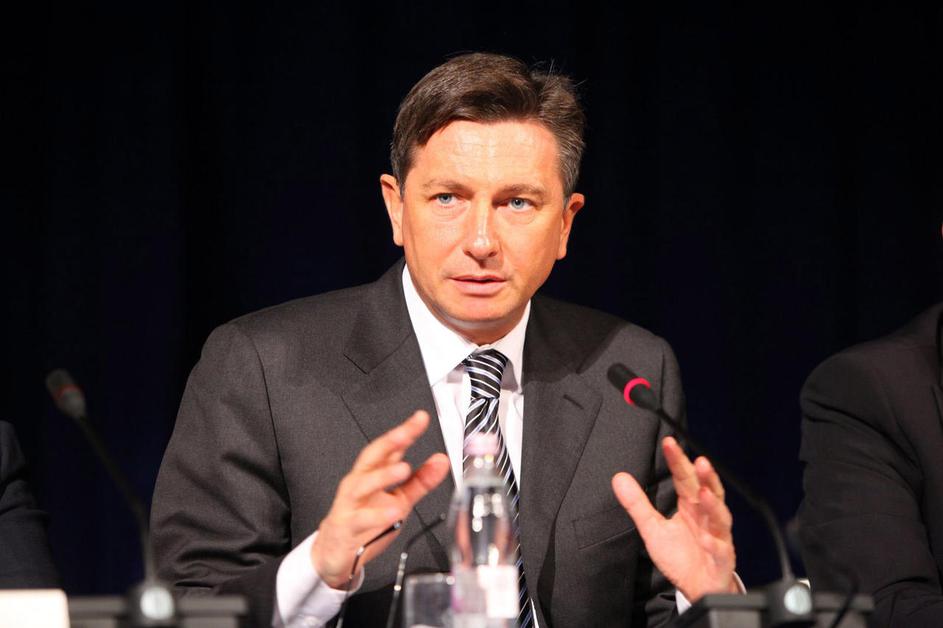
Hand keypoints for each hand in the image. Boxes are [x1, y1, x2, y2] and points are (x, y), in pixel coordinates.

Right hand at [311, 410, 450, 587]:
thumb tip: (441, 460)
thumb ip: (421, 481)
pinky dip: (377, 514)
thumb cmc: (366, 522)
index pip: (390, 448)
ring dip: (383, 475)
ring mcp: (351, 503)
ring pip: (364, 484)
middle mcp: (359, 483)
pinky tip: (393, 511)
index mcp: (373, 473)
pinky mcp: (347, 525)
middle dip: (389, 443)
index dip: (405, 431)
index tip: (421, 418)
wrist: (334, 551)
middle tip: (406, 433)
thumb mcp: (400, 499)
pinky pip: (362, 518)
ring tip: (404, 469)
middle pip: (372, 457)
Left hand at [612, 436, 736, 600]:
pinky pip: (720, 550)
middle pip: (707, 492)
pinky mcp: (721, 560)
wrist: (700, 589)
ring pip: (719, 518)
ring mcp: (717, 537)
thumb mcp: (653, 529)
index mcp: (690, 507)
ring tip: (703, 492)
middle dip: (704, 476)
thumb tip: (618, 477)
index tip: (669, 443)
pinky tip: (707, 539)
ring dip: (713, 505)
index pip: (684, 479)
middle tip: (699, 460)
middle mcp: (706, 517)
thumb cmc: (681, 556)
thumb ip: (637, 503)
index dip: (678, 461)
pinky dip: (715, 543)